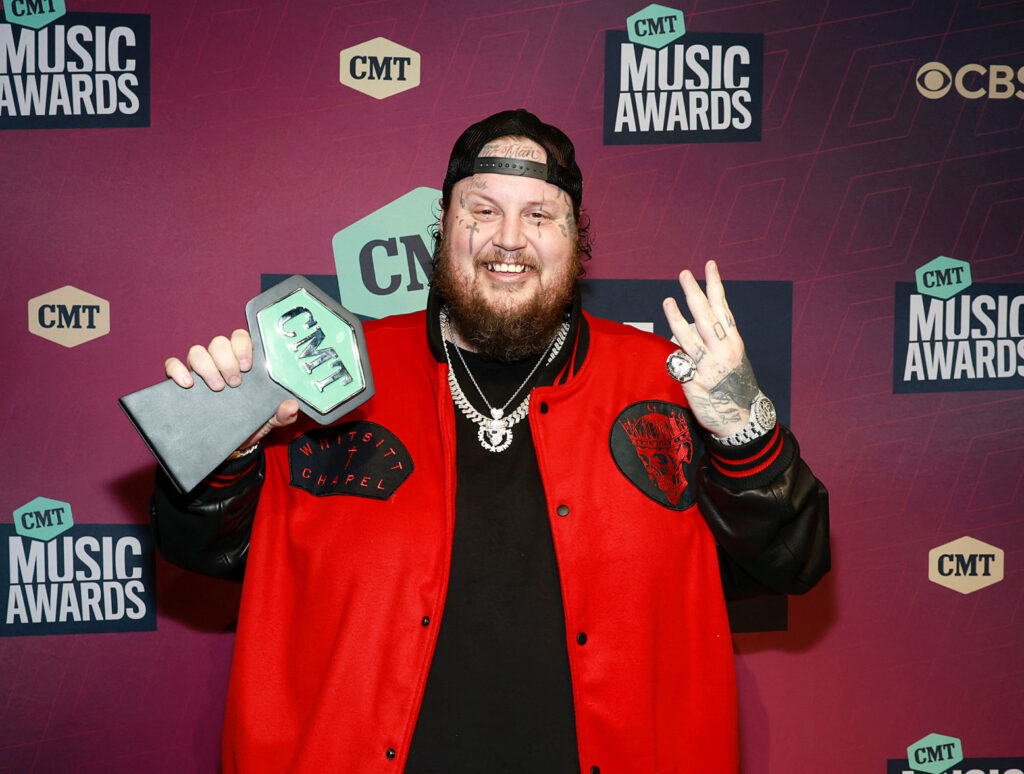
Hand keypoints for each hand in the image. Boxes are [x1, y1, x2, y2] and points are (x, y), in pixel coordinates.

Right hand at [164, 329, 298, 451]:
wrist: (231, 446)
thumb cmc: (252, 423)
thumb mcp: (270, 420)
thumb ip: (283, 414)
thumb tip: (292, 406)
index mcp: (242, 361)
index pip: (240, 337)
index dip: (242, 345)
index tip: (247, 366)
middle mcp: (220, 360)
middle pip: (218, 342)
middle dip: (226, 360)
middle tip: (235, 383)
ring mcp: (200, 369)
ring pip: (197, 351)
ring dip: (206, 366)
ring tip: (217, 387)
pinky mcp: (182, 381)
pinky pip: (173, 365)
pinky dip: (177, 370)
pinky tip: (187, 384)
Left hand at [662, 260, 759, 437]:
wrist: (741, 418)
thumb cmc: (733, 384)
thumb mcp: (732, 357)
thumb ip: (712, 339)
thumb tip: (689, 323)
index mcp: (733, 342)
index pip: (722, 308)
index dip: (715, 286)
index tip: (710, 264)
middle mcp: (723, 352)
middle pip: (706, 318)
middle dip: (694, 294)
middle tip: (684, 274)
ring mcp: (709, 369)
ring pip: (689, 339)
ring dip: (677, 319)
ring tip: (668, 300)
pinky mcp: (695, 384)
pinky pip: (679, 366)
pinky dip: (676, 359)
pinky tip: (674, 354)